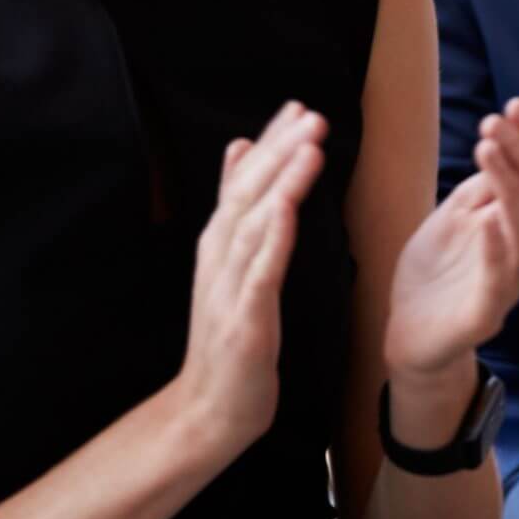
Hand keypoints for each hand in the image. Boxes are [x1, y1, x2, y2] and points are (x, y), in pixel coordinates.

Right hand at [175, 102, 327, 456]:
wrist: (208, 412)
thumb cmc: (229, 342)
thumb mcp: (232, 271)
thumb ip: (236, 216)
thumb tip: (238, 152)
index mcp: (220, 247)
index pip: (243, 184)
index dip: (270, 144)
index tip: (298, 106)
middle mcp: (219, 259)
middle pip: (248, 193)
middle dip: (279, 149)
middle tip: (311, 112)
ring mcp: (228, 288)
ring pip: (254, 222)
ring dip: (281, 180)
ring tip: (310, 143)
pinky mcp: (243, 320)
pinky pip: (260, 271)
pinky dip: (273, 236)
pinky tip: (289, 208)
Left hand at [385, 99, 518, 386]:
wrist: (411, 334)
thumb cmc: (438, 272)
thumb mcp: (457, 214)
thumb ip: (484, 184)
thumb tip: (505, 140)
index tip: (515, 105)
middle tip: (497, 122)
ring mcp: (508, 283)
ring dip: (514, 185)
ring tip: (486, 149)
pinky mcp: (484, 314)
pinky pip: (500, 280)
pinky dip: (496, 248)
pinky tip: (484, 220)